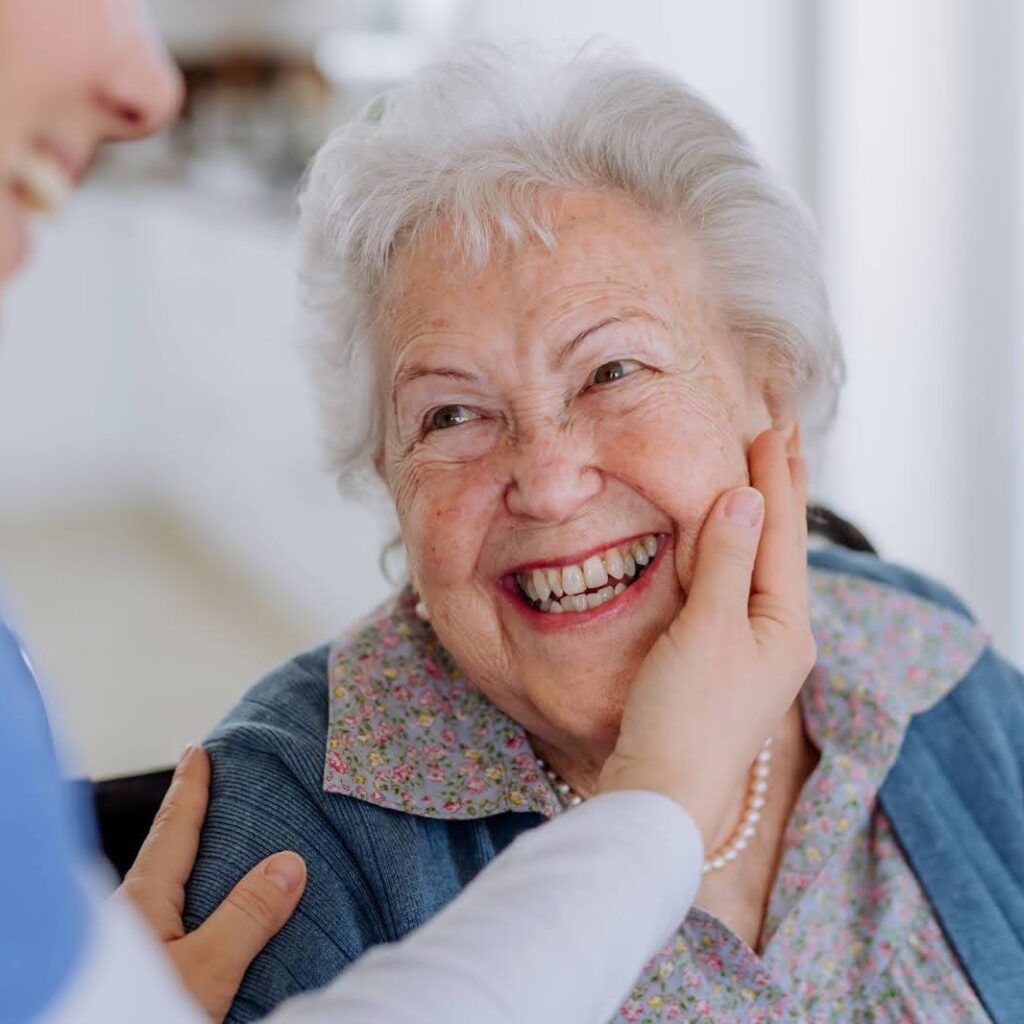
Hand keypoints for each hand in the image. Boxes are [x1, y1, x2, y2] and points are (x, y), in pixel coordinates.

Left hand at [117, 745, 307, 1021]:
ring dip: (200, 865)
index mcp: (142, 900)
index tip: (199, 750)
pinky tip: (221, 914)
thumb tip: (290, 861)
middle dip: (193, 822)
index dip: (191, 787)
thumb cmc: (141, 1016)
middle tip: (216, 787)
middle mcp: (133, 918)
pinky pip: (178, 923)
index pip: (174, 828)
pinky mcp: (145, 974)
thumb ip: (247, 915)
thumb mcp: (205, 968)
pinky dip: (202, 903)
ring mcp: (135, 948)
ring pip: (173, 892)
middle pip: (168, 855)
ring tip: (229, 846)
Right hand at [598, 427, 815, 849]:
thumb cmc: (686, 715)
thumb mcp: (709, 629)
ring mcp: (748, 649)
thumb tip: (744, 496)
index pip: (781, 533)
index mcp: (786, 625)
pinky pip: (730, 588)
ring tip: (758, 473)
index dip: (776, 479)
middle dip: (779, 490)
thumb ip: (727, 561)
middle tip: (783, 434)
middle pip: (778, 545)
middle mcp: (776, 635)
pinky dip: (729, 552)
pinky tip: (723, 539)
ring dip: (755, 515)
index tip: (772, 428)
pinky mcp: (716, 660)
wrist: (660, 792)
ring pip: (754, 565)